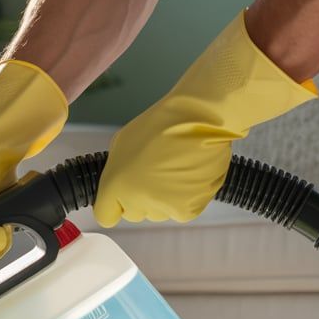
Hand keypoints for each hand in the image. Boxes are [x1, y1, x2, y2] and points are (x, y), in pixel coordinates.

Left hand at [94, 11, 316, 227]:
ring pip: (161, 209)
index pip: (106, 212)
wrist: (212, 106)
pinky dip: (190, 193)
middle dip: (144, 190)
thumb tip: (106, 203)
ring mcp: (162, 202)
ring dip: (169, 189)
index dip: (116, 200)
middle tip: (162, 159)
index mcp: (115, 178)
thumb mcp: (130, 139)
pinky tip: (193, 168)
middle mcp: (134, 195)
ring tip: (179, 158)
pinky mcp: (190, 206)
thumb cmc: (171, 116)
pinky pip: (184, 208)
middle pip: (135, 210)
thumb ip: (116, 169)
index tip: (124, 190)